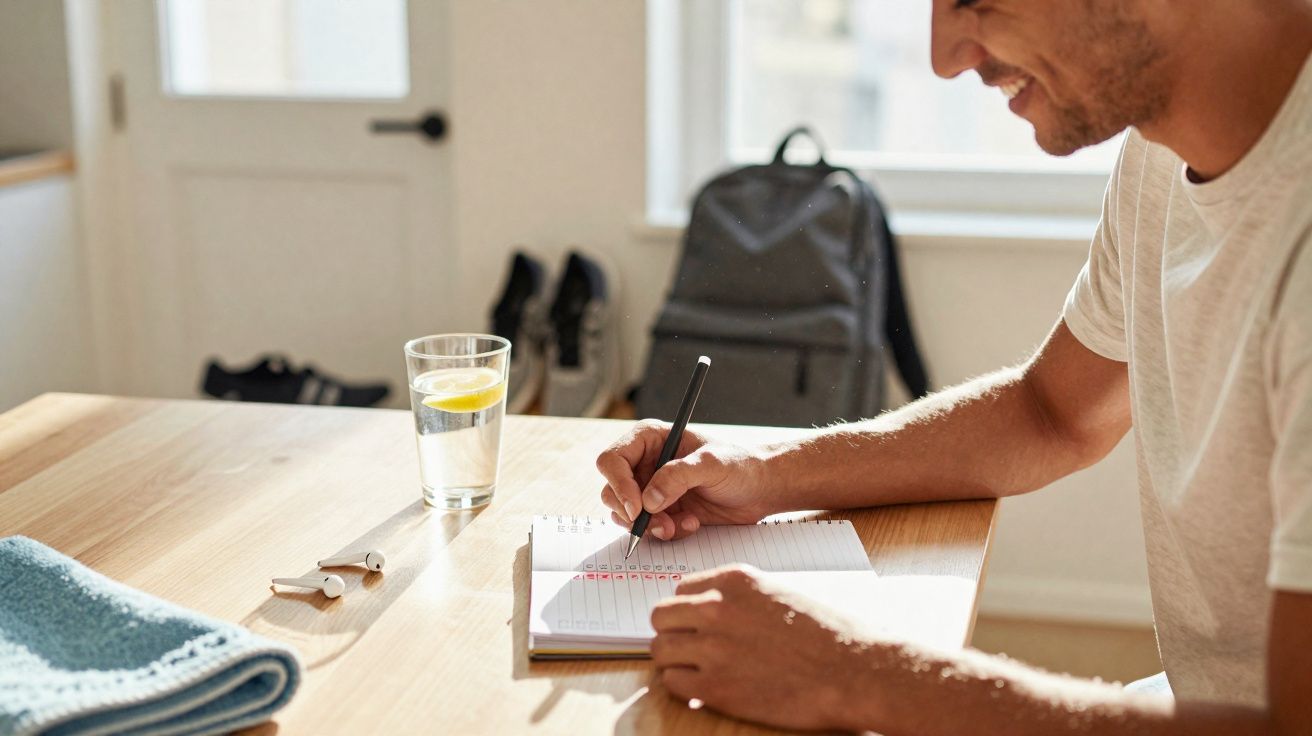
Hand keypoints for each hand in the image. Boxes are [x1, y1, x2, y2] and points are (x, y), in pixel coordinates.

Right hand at [595, 420, 774, 539]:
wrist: (760, 489)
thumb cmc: (741, 465)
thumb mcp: (712, 464)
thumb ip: (678, 476)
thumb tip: (648, 500)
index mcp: (650, 439)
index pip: (613, 460)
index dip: (618, 484)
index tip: (637, 508)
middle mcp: (645, 463)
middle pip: (612, 490)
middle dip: (632, 513)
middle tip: (659, 523)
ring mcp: (651, 489)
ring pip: (625, 514)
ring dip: (649, 526)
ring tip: (678, 524)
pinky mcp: (661, 511)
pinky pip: (647, 528)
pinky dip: (664, 532)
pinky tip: (690, 524)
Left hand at [649, 564, 883, 730]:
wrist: (853, 670)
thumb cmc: (826, 634)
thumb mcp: (778, 593)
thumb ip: (739, 597)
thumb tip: (706, 609)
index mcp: (734, 581)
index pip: (679, 589)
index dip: (687, 610)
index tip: (697, 624)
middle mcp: (717, 608)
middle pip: (661, 616)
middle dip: (673, 632)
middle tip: (690, 648)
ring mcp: (713, 648)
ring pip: (660, 650)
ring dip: (675, 661)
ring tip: (698, 670)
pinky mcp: (715, 687)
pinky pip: (672, 683)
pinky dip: (684, 688)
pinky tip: (705, 688)